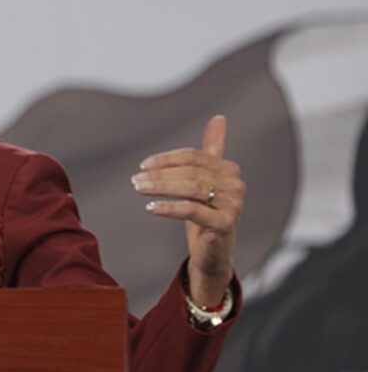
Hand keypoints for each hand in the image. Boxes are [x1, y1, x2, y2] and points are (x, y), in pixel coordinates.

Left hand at [132, 115, 244, 306]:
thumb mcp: (205, 181)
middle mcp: (235, 185)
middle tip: (135, 179)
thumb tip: (218, 118)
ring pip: (191, 189)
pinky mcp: (225, 224)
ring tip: (139, 189)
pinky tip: (151, 207)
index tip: (143, 165)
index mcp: (229, 170)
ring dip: (161, 187)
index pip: (193, 156)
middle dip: (159, 175)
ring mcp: (233, 205)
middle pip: (190, 172)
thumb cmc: (206, 214)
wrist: (214, 253)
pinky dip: (169, 207)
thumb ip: (212, 150)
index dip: (166, 160)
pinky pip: (192, 210)